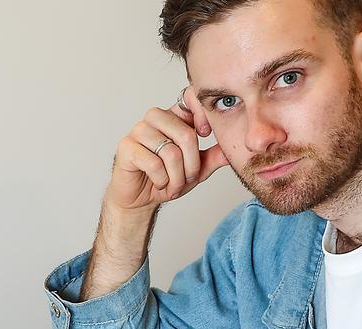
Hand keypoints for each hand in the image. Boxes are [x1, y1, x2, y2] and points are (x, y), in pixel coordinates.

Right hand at [106, 87, 228, 210]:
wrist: (140, 199)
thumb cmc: (166, 179)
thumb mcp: (197, 169)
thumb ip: (214, 156)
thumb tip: (234, 147)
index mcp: (173, 116)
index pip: (189, 97)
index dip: (203, 113)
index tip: (207, 133)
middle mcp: (155, 119)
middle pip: (186, 135)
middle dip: (192, 165)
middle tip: (187, 178)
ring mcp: (138, 131)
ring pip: (170, 152)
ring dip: (177, 176)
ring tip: (173, 184)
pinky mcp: (126, 147)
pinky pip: (154, 163)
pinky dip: (162, 180)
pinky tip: (159, 183)